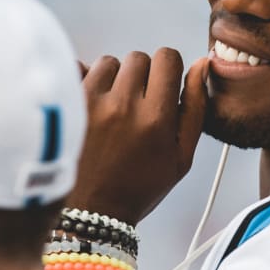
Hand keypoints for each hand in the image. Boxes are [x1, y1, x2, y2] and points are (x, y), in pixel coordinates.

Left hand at [69, 48, 207, 225]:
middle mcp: (123, 105)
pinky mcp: (67, 105)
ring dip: (113, 79)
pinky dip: (85, 81)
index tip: (162, 86)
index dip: (168, 69)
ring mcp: (90, 103)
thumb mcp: (182, 156)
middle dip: (141, 76)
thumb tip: (203, 64)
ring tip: (112, 109)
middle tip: (137, 104)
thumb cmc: (140, 186)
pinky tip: (91, 105)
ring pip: (109, 62)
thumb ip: (196, 107)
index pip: (167, 58)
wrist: (92, 211)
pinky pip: (79, 68)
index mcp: (156, 118)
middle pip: (138, 57)